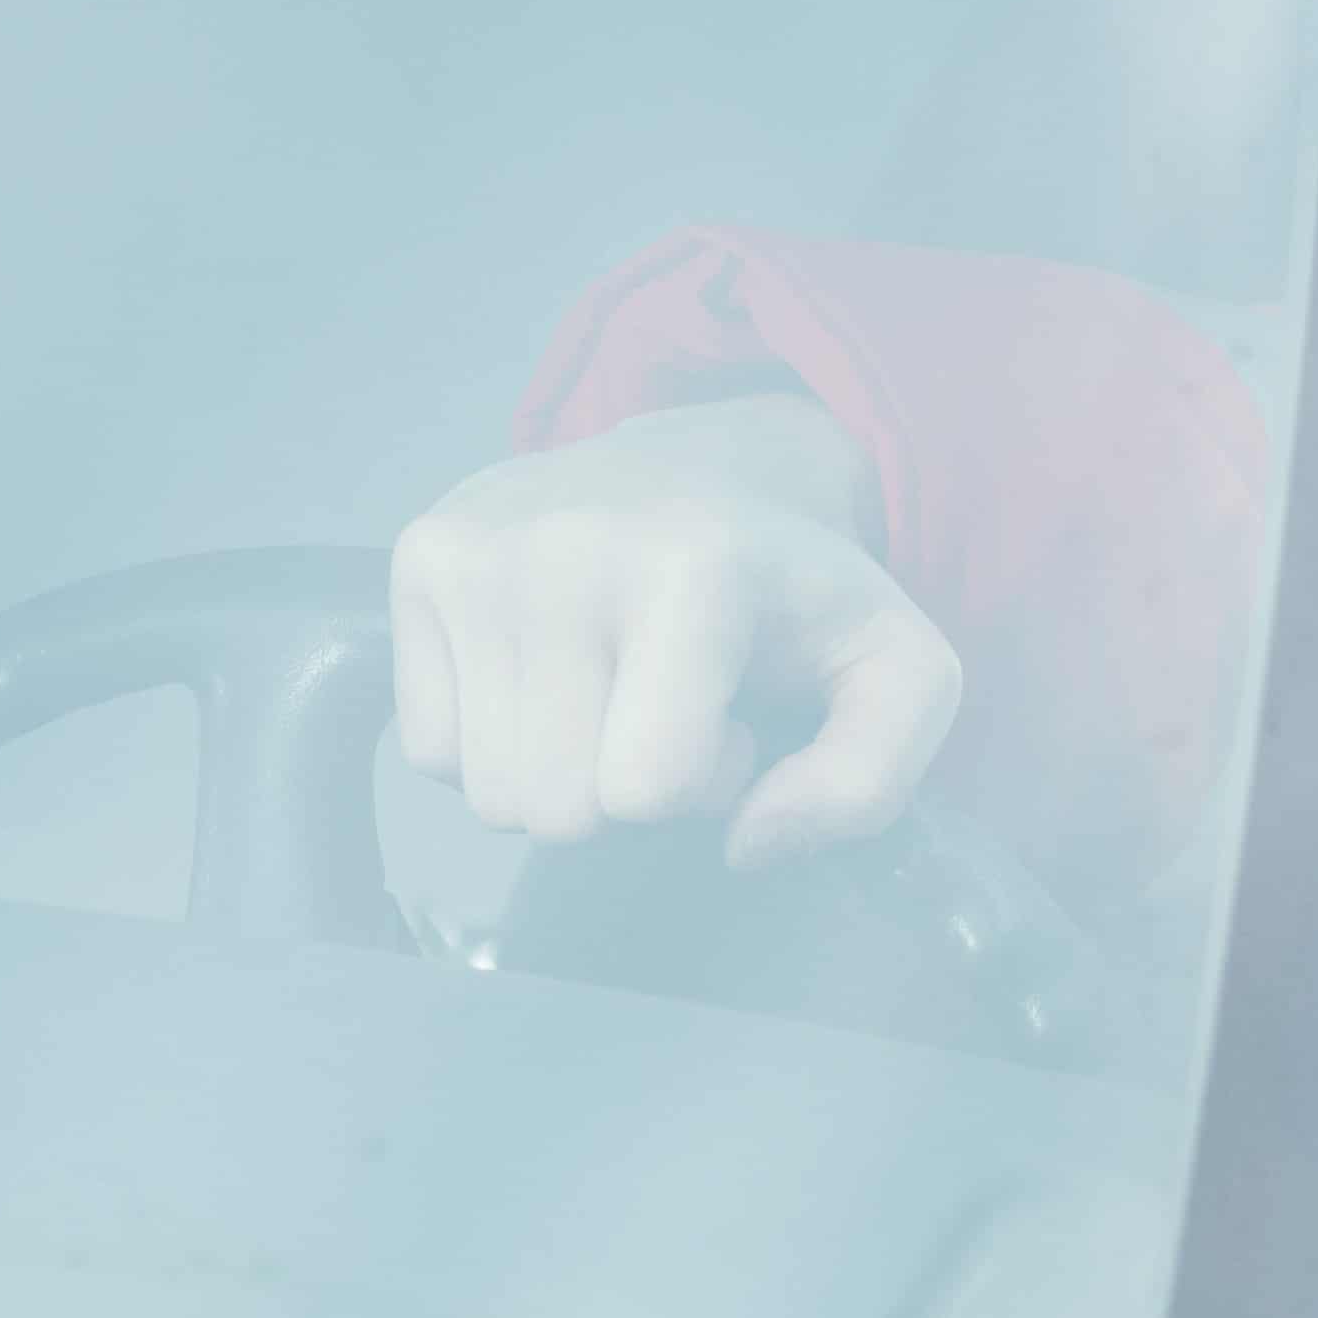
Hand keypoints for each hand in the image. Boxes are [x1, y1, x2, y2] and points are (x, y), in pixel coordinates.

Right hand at [390, 394, 960, 864]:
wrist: (709, 469)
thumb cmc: (801, 593)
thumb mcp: (899, 676)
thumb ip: (865, 786)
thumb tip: (745, 848)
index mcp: (693, 570)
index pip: (648, 789)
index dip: (709, 784)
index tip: (739, 719)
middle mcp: (561, 551)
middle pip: (556, 809)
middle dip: (627, 794)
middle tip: (672, 709)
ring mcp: (474, 554)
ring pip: (488, 796)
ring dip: (563, 775)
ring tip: (619, 690)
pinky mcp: (418, 561)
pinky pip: (430, 755)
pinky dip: (497, 743)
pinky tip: (559, 675)